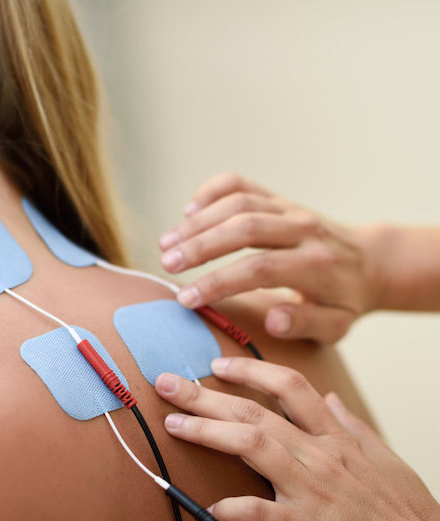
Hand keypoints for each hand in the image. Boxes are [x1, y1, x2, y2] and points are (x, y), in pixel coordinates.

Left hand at [155, 361, 439, 520]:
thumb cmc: (403, 511)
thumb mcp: (384, 459)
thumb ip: (351, 426)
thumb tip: (328, 399)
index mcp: (336, 437)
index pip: (289, 386)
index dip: (250, 369)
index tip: (217, 364)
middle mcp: (319, 455)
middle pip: (254, 412)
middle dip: (207, 395)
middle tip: (169, 383)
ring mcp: (310, 489)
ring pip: (251, 446)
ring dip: (208, 433)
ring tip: (175, 425)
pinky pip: (260, 511)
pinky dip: (233, 506)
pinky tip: (211, 505)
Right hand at [158, 172, 379, 341]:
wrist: (367, 261)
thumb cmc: (342, 301)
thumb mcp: (335, 325)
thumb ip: (305, 325)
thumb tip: (272, 318)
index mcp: (316, 265)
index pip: (259, 269)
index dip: (218, 282)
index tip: (186, 299)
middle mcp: (303, 229)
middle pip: (244, 228)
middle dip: (200, 246)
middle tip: (166, 264)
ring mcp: (289, 208)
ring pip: (237, 203)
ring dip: (197, 222)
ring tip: (166, 244)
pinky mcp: (277, 197)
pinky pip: (240, 183)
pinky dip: (210, 192)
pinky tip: (188, 211)